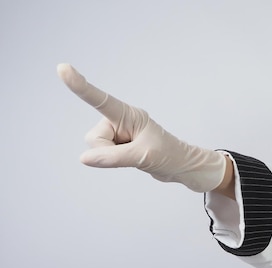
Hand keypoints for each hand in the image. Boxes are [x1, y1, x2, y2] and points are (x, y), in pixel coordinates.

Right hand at [57, 64, 225, 191]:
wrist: (181, 167)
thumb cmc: (169, 155)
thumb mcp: (143, 156)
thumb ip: (113, 157)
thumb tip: (84, 158)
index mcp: (129, 115)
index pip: (101, 100)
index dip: (80, 86)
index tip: (63, 69)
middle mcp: (120, 120)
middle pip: (94, 137)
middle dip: (107, 151)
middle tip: (135, 152)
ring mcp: (118, 132)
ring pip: (95, 148)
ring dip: (110, 157)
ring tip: (135, 155)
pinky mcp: (117, 144)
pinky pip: (102, 154)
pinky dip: (112, 160)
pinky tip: (131, 156)